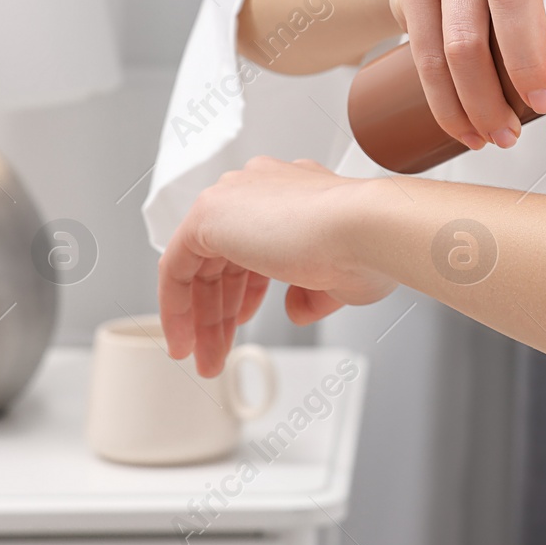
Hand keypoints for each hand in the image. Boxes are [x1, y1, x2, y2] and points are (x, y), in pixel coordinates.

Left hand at [158, 156, 396, 376]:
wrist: (368, 230)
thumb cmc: (369, 248)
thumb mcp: (339, 279)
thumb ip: (310, 290)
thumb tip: (295, 308)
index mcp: (294, 192)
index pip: (255, 242)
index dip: (248, 289)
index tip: (243, 319)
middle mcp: (261, 187)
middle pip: (224, 256)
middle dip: (221, 310)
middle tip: (219, 349)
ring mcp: (234, 196)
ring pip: (200, 264)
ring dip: (202, 317)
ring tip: (206, 357)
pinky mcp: (209, 213)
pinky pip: (176, 266)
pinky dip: (177, 306)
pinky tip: (184, 337)